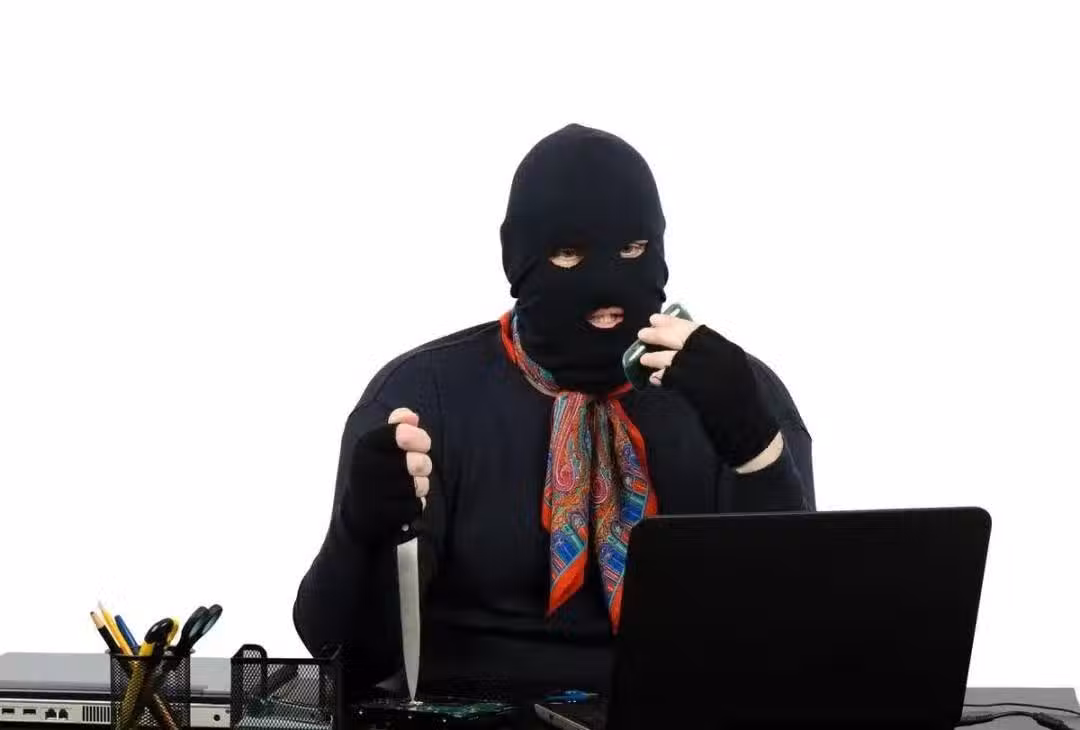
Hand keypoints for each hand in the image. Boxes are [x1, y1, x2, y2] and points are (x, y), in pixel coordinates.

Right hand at [343, 407, 432, 544]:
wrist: (358, 514)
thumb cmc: (375, 471)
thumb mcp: (380, 445)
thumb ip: (397, 426)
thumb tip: (411, 416)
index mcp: (365, 446)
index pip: (403, 433)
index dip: (419, 437)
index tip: (421, 444)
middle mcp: (366, 468)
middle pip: (419, 463)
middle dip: (423, 464)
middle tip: (416, 466)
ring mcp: (374, 494)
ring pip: (420, 485)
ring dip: (419, 485)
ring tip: (406, 485)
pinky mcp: (384, 516)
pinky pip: (417, 505)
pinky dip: (415, 503)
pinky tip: (401, 501)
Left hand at [638, 313, 779, 468]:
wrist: (747, 426)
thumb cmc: (739, 400)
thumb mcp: (731, 370)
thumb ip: (711, 356)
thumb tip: (681, 347)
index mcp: (728, 349)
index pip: (696, 328)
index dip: (674, 322)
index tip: (658, 318)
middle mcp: (718, 357)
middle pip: (682, 338)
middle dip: (660, 333)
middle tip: (643, 332)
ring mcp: (708, 373)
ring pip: (674, 357)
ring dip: (655, 356)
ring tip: (643, 358)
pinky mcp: (697, 389)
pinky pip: (673, 377)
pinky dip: (662, 376)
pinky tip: (655, 378)